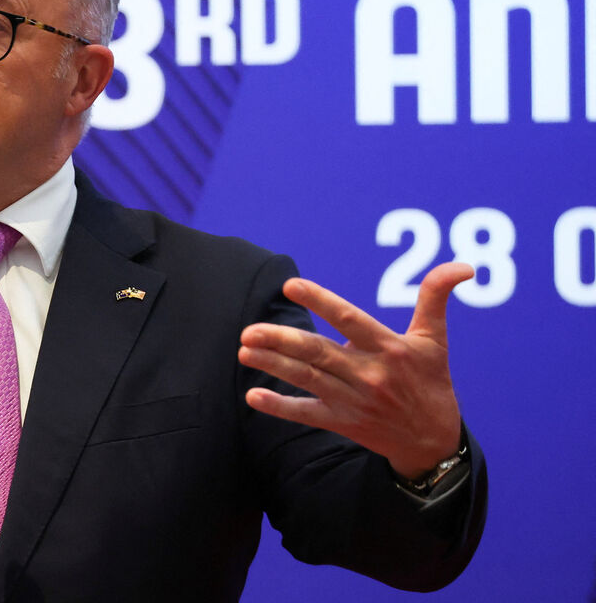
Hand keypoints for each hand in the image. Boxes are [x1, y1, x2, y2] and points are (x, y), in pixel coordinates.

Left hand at [238, 262, 473, 479]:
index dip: (321, 302)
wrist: (434, 442)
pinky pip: (307, 414)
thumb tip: (464, 266)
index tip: (290, 286)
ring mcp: (354, 400)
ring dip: (273, 365)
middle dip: (282, 341)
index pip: (350, 320)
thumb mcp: (435, 339)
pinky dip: (280, 406)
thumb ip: (436, 298)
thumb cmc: (430, 381)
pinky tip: (253, 395)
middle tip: (249, 330)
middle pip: (320, 353)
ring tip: (244, 349)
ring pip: (307, 380)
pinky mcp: (343, 423)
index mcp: (389, 348)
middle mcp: (370, 374)